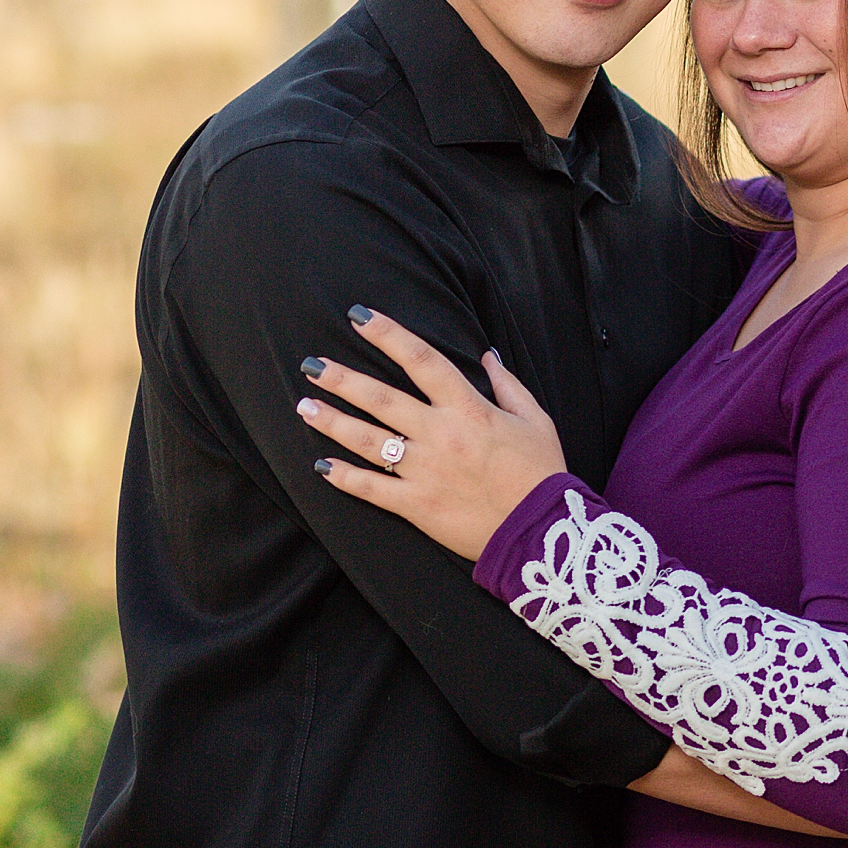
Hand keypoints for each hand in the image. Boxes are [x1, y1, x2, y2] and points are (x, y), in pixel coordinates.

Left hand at [297, 306, 565, 558]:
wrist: (540, 530)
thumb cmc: (542, 472)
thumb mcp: (535, 419)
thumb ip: (508, 384)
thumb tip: (486, 354)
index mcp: (470, 409)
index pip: (422, 360)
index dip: (389, 335)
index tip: (360, 317)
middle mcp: (440, 435)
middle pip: (382, 399)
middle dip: (343, 379)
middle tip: (312, 364)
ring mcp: (425, 471)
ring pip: (368, 441)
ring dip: (333, 422)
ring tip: (305, 406)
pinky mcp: (416, 505)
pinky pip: (372, 489)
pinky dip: (345, 477)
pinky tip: (322, 465)